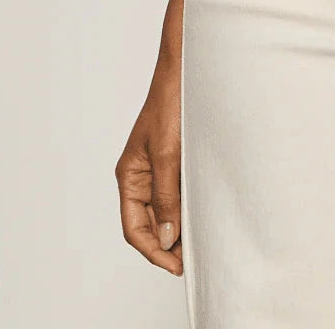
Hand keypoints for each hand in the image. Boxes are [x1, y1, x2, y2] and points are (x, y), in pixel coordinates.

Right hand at [115, 48, 183, 276]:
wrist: (188, 68)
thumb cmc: (172, 103)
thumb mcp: (168, 153)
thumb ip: (166, 196)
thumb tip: (165, 237)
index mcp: (130, 175)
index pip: (133, 227)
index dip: (152, 250)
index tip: (175, 266)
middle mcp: (141, 175)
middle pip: (147, 223)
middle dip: (166, 245)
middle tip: (191, 262)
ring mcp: (159, 167)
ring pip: (164, 210)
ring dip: (178, 228)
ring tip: (199, 245)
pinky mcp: (177, 159)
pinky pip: (177, 193)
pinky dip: (187, 209)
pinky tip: (203, 216)